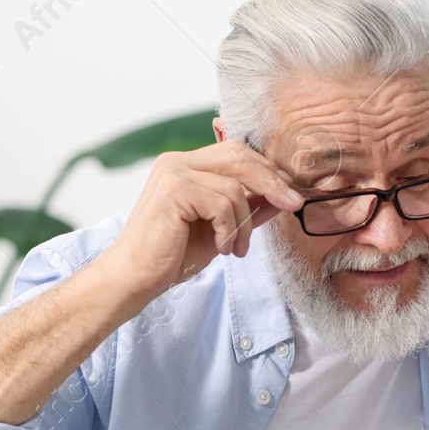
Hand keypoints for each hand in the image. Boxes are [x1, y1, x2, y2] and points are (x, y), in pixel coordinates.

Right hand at [99, 138, 302, 297]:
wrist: (135, 277)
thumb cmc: (174, 254)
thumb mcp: (222, 226)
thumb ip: (248, 206)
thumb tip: (283, 195)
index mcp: (186, 164)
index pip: (237, 152)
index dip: (267, 169)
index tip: (289, 192)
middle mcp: (177, 161)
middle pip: (240, 157)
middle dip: (272, 182)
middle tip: (293, 204)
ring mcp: (173, 173)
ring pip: (235, 187)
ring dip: (245, 223)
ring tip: (235, 247)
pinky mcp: (173, 190)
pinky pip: (223, 204)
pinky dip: (230, 230)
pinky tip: (220, 247)